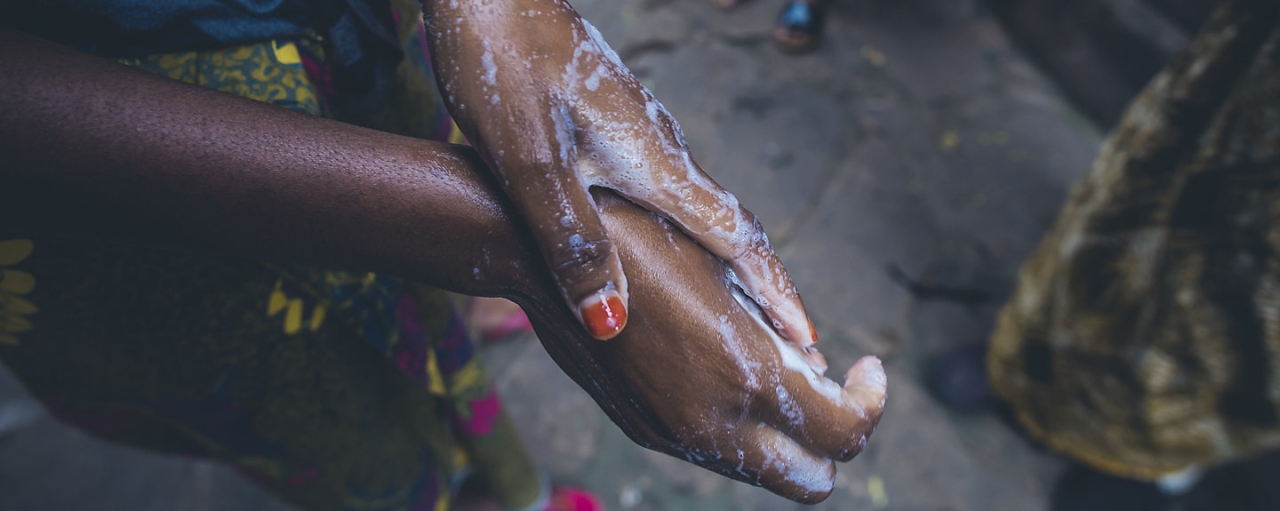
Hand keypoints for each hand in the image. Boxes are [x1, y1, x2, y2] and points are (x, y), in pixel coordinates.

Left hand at [425, 0, 817, 345]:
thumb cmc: (501, 64)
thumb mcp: (531, 162)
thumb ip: (574, 241)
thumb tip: (613, 322)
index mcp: (652, 161)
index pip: (735, 234)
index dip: (771, 290)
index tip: (806, 338)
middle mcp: (656, 147)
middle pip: (725, 224)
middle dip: (757, 284)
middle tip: (783, 341)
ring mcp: (633, 132)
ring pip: (691, 207)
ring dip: (720, 260)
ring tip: (730, 308)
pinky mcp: (605, 123)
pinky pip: (658, 191)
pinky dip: (677, 234)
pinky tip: (656, 247)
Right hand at [508, 190, 886, 502]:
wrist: (539, 255)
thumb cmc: (635, 238)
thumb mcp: (723, 269)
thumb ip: (778, 327)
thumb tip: (816, 363)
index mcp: (745, 371)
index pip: (846, 431)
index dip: (871, 401)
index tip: (866, 367)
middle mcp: (713, 419)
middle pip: (811, 481)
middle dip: (835, 440)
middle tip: (830, 386)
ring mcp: (674, 434)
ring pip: (762, 473)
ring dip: (785, 436)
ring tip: (772, 367)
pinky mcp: (644, 430)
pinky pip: (714, 452)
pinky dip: (738, 428)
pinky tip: (723, 371)